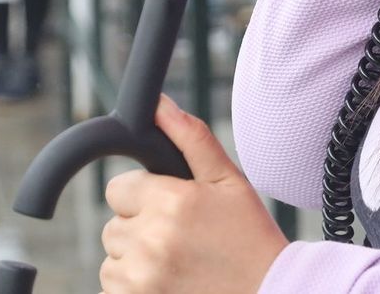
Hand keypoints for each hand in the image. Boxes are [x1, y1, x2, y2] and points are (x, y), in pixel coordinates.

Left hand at [99, 96, 287, 293]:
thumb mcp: (229, 181)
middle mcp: (150, 239)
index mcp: (172, 201)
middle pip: (114, 225)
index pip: (119, 188)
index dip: (144, 194)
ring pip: (112, 258)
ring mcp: (140, 278)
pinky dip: (134, 286)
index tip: (170, 206)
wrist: (267, 291)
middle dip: (141, 227)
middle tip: (181, 236)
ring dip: (136, 259)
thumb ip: (191, 138)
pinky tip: (170, 282)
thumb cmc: (249, 235)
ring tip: (178, 262)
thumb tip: (159, 104)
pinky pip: (113, 287)